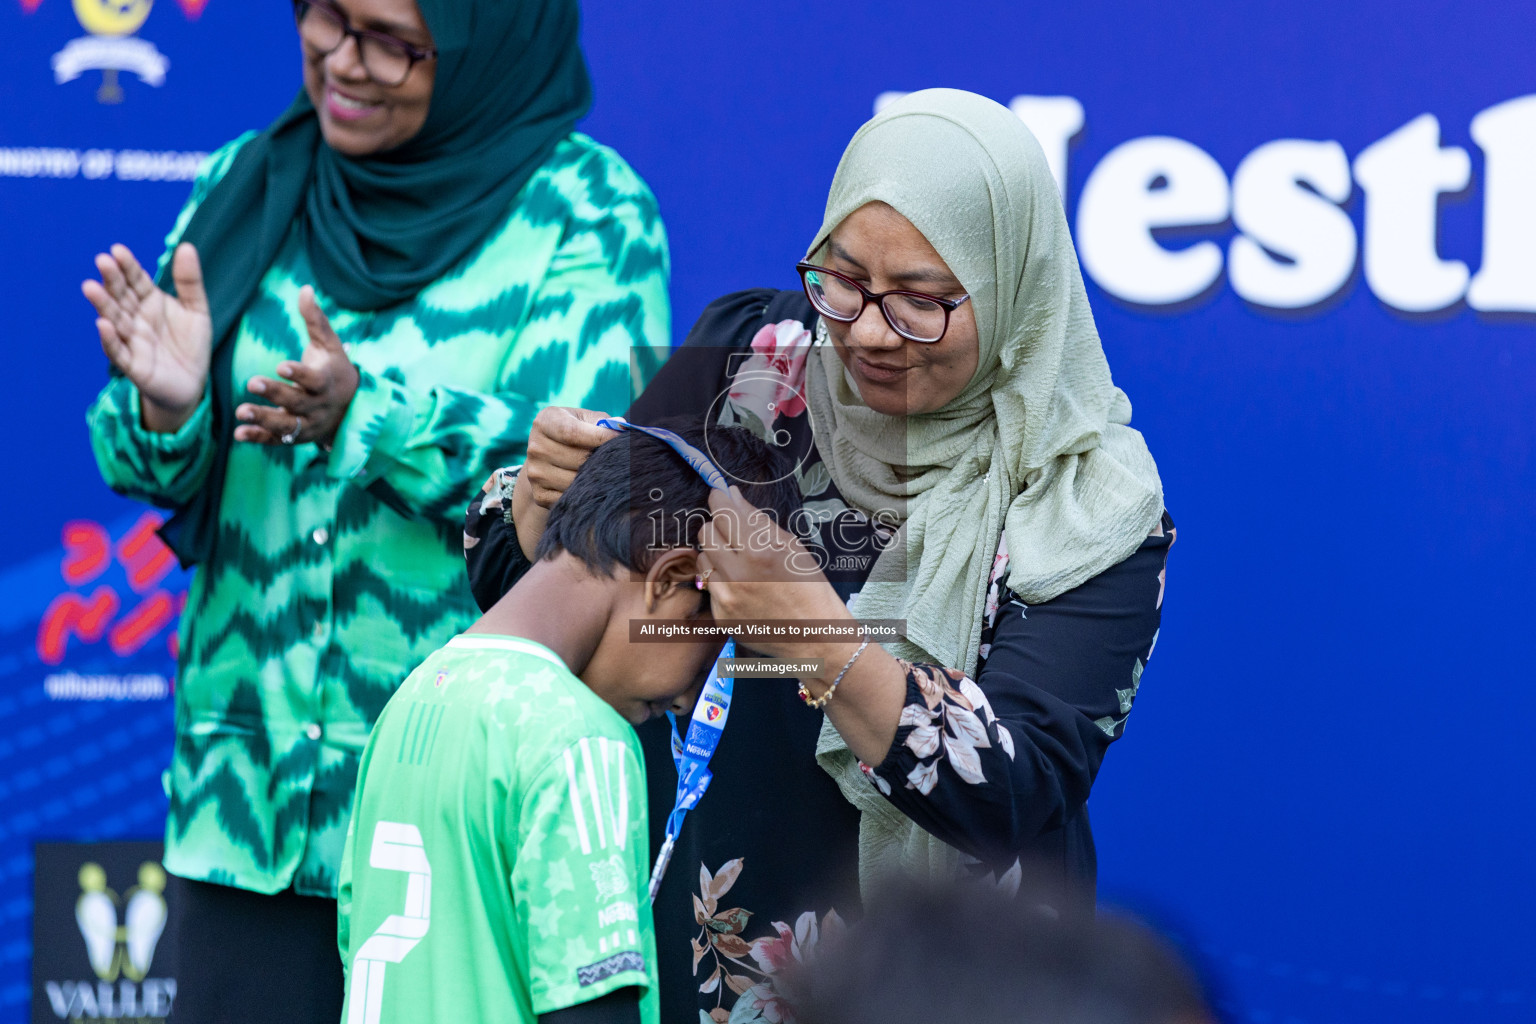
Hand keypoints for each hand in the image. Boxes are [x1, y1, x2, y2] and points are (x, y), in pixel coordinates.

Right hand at [82, 242, 211, 432]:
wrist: (192, 384)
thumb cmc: (190, 345)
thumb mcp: (197, 310)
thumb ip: (190, 281)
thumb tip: (186, 246)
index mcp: (149, 302)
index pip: (136, 280)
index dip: (128, 267)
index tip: (118, 250)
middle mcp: (135, 318)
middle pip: (121, 297)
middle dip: (112, 280)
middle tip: (103, 261)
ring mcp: (131, 341)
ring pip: (114, 320)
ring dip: (103, 305)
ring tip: (91, 287)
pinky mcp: (133, 365)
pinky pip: (118, 352)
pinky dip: (110, 339)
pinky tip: (103, 324)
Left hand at [234, 286, 359, 446]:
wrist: (351, 409)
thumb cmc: (334, 368)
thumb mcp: (329, 345)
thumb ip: (315, 320)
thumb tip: (305, 288)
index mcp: (326, 381)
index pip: (313, 378)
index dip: (298, 373)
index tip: (281, 365)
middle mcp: (318, 406)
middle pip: (297, 401)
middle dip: (275, 394)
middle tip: (251, 382)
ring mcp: (307, 424)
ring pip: (287, 425)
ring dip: (264, 419)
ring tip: (240, 412)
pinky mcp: (296, 438)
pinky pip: (277, 441)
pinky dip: (259, 439)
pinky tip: (239, 434)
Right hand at [511, 407, 619, 558]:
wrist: (551, 456)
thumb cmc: (576, 432)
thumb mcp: (585, 419)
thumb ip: (602, 422)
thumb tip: (621, 427)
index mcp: (545, 422)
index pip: (572, 433)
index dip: (599, 438)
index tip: (619, 440)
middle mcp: (535, 447)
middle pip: (577, 459)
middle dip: (601, 460)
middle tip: (615, 460)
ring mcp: (535, 473)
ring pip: (575, 481)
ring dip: (595, 478)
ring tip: (604, 471)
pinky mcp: (539, 494)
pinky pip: (569, 498)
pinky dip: (584, 493)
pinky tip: (590, 484)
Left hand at [695, 486, 847, 659]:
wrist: (816, 638)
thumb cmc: (810, 589)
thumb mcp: (792, 547)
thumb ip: (758, 520)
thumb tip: (732, 495)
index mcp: (760, 553)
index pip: (723, 513)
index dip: (719, 499)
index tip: (720, 496)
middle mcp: (738, 575)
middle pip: (706, 533)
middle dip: (718, 527)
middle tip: (734, 532)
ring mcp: (726, 599)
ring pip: (702, 559)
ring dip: (717, 555)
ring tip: (740, 563)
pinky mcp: (721, 617)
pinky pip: (709, 587)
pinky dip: (722, 582)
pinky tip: (743, 588)